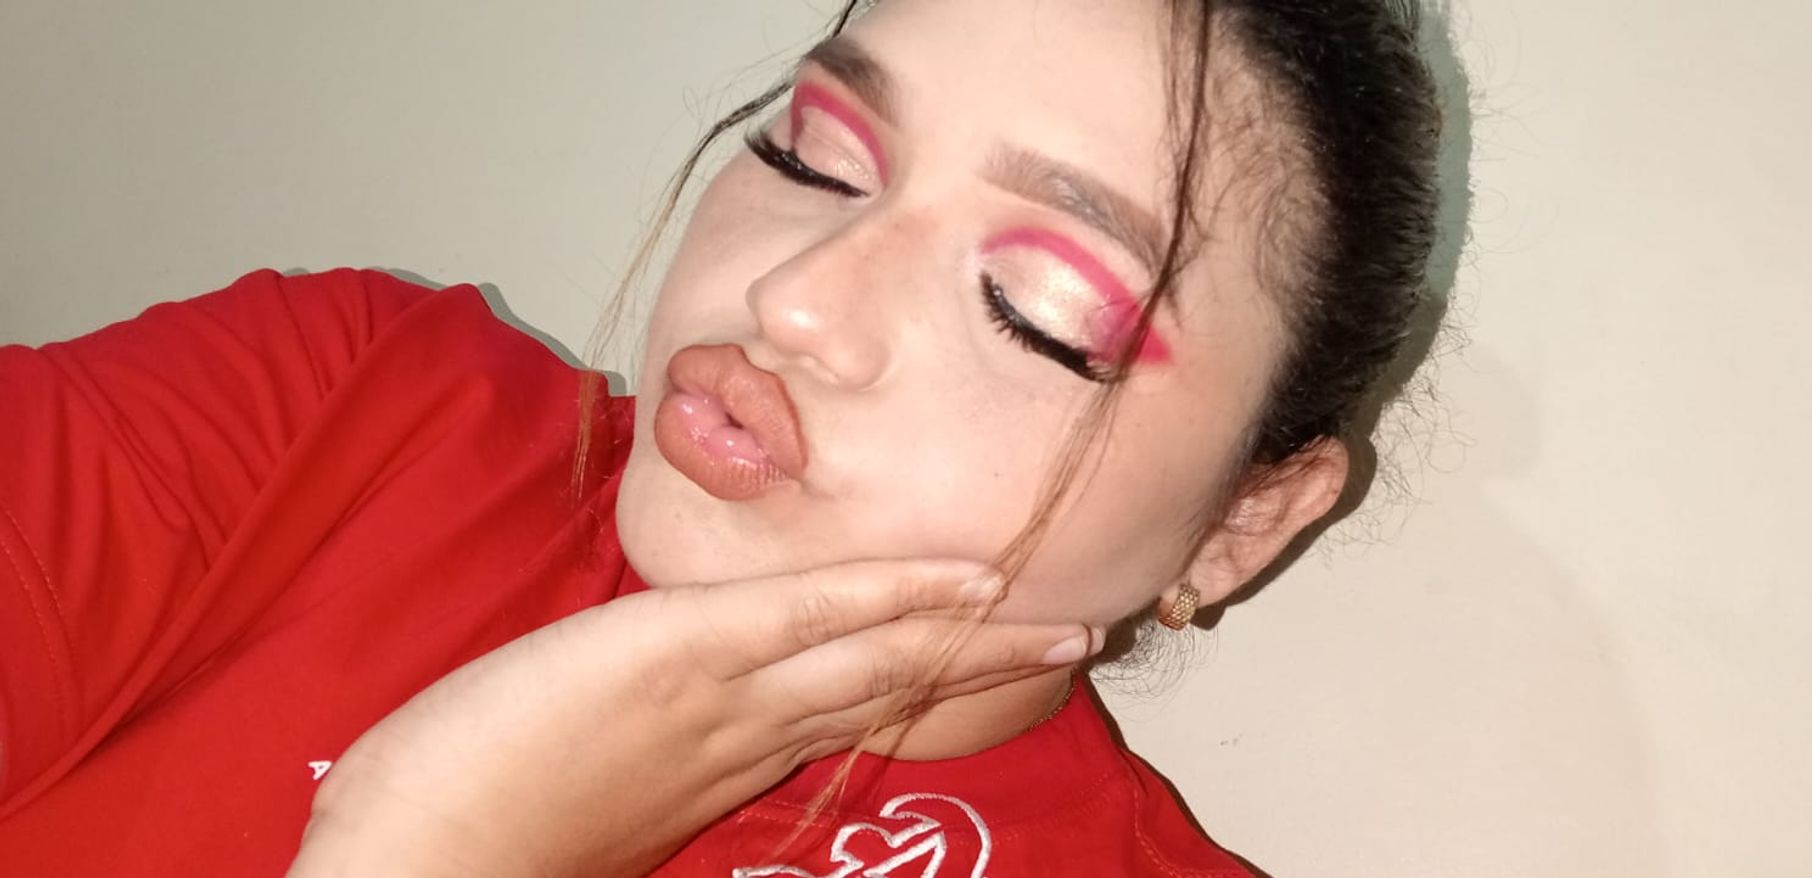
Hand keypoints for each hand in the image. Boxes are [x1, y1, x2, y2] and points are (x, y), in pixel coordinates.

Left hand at [285, 559, 1095, 877]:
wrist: (411, 869)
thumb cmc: (460, 827)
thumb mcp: (582, 786)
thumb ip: (647, 747)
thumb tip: (664, 710)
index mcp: (717, 764)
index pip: (838, 716)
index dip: (916, 686)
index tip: (973, 668)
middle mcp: (743, 739)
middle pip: (886, 693)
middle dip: (980, 668)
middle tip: (1069, 640)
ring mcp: (721, 698)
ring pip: (875, 658)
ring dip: (974, 635)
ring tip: (1061, 618)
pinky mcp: (684, 655)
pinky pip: (813, 616)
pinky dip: (893, 593)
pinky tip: (962, 577)